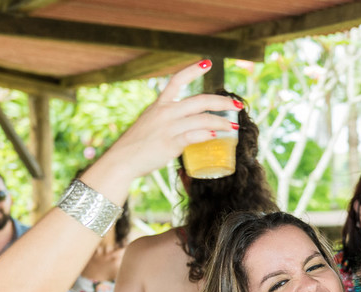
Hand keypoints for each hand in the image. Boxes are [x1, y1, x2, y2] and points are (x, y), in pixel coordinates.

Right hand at [81, 61, 237, 196]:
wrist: (122, 160)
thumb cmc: (136, 145)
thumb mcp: (149, 123)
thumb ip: (165, 121)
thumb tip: (183, 126)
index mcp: (159, 105)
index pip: (177, 80)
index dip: (193, 70)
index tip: (208, 63)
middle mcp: (165, 112)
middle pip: (200, 101)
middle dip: (222, 102)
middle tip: (238, 105)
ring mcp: (168, 127)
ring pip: (202, 119)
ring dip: (222, 122)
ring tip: (234, 127)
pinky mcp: (170, 143)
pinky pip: (195, 135)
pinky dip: (208, 134)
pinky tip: (217, 135)